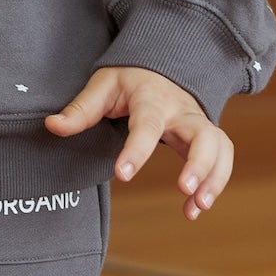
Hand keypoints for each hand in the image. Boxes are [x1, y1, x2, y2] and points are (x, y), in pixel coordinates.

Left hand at [46, 67, 233, 221]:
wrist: (161, 67)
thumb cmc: (129, 79)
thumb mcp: (102, 85)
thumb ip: (80, 109)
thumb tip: (52, 126)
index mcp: (152, 99)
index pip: (148, 124)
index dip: (137, 149)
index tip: (123, 174)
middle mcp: (182, 112)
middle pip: (204, 134)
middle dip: (199, 163)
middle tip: (184, 189)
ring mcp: (198, 124)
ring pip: (220, 148)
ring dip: (214, 179)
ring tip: (196, 208)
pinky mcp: (207, 137)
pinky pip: (222, 159)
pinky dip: (215, 183)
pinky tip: (194, 209)